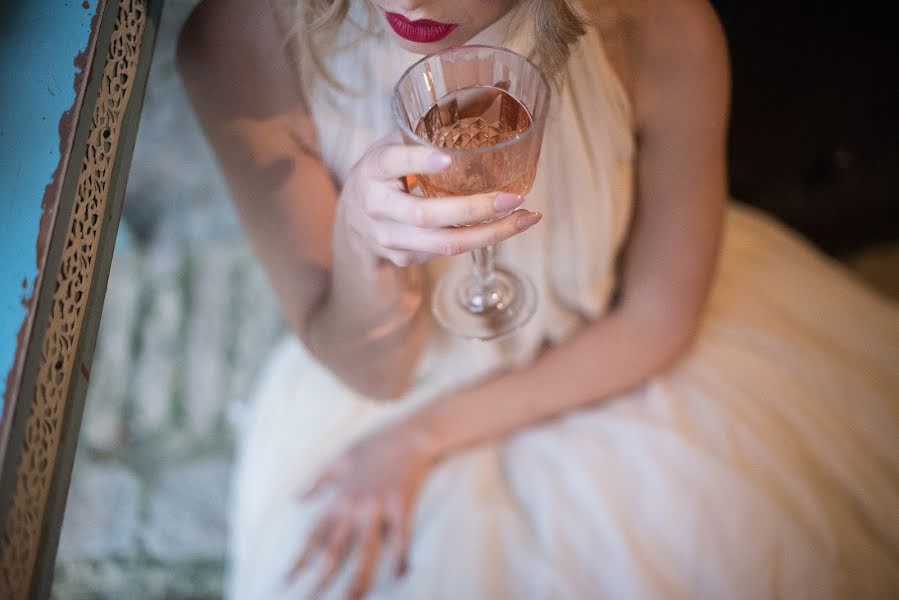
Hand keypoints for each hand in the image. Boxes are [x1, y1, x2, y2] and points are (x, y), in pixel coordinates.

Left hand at [287, 423, 437, 597]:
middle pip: (335, 550)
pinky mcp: (400, 505)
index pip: (314, 535)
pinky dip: (399, 557)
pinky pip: (400, 537)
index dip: (300, 559)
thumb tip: (296, 499)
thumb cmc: (375, 443)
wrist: (409, 434)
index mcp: (339, 498)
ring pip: (365, 550)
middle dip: (321, 578)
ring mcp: (378, 508)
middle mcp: (354, 507)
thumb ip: (317, 481)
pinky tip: (400, 575)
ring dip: (357, 578)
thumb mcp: (339, 458)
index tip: (287, 579)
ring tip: (351, 599)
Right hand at [340, 132, 541, 266]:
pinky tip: (507, 226)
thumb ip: (435, 122)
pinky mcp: (405, 257)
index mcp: (373, 168)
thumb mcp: (396, 143)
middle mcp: (377, 206)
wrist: (352, 220)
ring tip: (526, 218)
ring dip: (490, 233)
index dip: (418, 161)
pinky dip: (481, 239)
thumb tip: (502, 85)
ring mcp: (390, 237)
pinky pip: (448, 250)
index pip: (392, 162)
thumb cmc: (384, 172)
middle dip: (473, 209)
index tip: (446, 157)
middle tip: (512, 198)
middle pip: (427, 215)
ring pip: (445, 243)